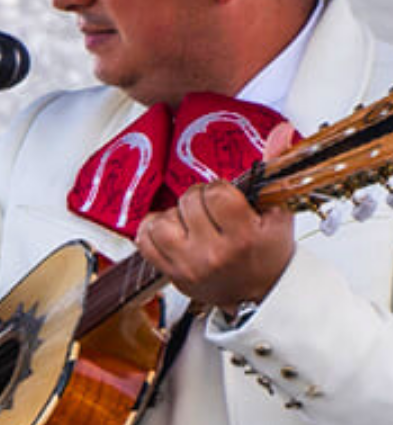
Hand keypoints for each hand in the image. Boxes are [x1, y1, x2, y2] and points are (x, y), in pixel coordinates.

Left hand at [138, 122, 296, 312]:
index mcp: (244, 237)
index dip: (219, 188)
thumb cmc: (269, 253)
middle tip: (210, 209)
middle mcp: (212, 253)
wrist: (260, 294)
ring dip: (174, 215)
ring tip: (191, 221)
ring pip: (161, 221)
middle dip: (199, 198)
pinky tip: (171, 229)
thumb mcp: (278, 212)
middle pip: (188, 202)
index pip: (216, 193)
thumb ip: (274, 170)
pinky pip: (143, 242)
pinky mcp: (170, 273)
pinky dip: (153, 229)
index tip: (226, 197)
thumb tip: (281, 130)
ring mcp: (187, 265)